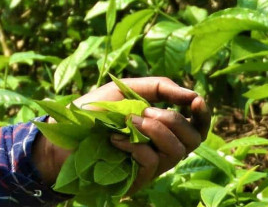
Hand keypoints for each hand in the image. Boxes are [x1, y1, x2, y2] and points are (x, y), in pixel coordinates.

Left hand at [32, 76, 209, 193]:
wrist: (64, 134)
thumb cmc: (93, 111)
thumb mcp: (124, 90)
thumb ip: (158, 88)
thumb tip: (191, 93)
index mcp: (163, 126)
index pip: (197, 125)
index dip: (203, 114)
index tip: (195, 101)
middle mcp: (163, 147)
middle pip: (194, 139)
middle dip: (173, 119)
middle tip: (146, 110)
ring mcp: (153, 165)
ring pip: (177, 151)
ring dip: (153, 130)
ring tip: (128, 121)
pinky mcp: (138, 179)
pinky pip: (152, 162)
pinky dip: (135, 145)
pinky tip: (115, 139)